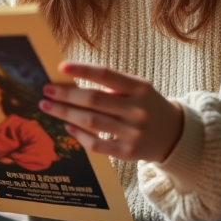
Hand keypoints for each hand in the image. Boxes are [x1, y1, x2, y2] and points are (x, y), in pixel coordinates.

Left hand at [39, 61, 183, 162]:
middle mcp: (138, 110)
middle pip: (94, 100)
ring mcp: (133, 133)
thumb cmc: (147, 105)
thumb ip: (112, 84)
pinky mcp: (128, 152)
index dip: (82, 70)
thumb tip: (70, 79)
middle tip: (46, 90)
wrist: (174, 135)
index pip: (106, 75)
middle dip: (66, 94)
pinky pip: (97, 145)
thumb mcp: (139, 89)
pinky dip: (79, 135)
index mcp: (140, 88)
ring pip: (91, 122)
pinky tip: (67, 126)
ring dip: (65, 113)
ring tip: (47, 106)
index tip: (60, 67)